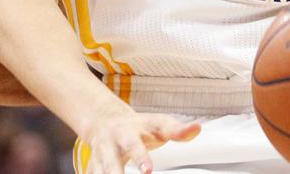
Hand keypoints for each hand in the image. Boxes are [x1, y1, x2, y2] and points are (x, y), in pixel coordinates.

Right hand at [82, 110, 199, 173]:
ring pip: (99, 172)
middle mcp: (109, 145)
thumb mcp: (157, 124)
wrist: (103, 120)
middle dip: (114, 173)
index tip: (148, 170)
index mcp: (126, 132)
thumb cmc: (137, 126)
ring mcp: (98, 158)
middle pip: (110, 163)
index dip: (140, 158)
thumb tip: (197, 129)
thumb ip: (177, 130)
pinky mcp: (92, 168)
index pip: (134, 144)